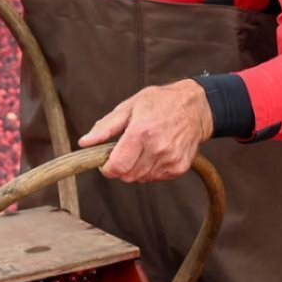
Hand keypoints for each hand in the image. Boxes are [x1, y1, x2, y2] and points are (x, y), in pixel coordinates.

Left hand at [79, 80, 214, 182]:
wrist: (196, 107)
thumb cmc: (161, 102)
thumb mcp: (130, 106)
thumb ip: (105, 127)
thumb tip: (84, 142)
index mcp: (141, 132)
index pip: (117, 167)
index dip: (107, 168)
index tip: (107, 161)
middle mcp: (158, 148)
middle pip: (128, 176)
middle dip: (121, 168)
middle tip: (126, 151)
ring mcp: (170, 159)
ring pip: (141, 178)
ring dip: (136, 169)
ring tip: (143, 149)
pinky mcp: (179, 166)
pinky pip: (156, 178)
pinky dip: (151, 170)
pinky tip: (156, 153)